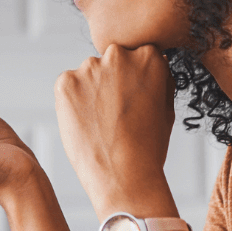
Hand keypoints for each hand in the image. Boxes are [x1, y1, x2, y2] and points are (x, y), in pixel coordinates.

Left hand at [54, 44, 176, 214]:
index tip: (132, 100)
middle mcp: (119, 55)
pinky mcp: (65, 82)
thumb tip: (154, 61)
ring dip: (91, 92)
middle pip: (111, 62)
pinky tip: (85, 124)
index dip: (133, 80)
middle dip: (111, 81)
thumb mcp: (166, 107)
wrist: (123, 176)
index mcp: (149, 56)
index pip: (137, 56)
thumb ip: (159, 78)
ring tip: (100, 124)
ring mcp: (90, 67)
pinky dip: (72, 102)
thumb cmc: (148, 147)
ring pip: (88, 75)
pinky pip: (68, 87)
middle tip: (114, 114)